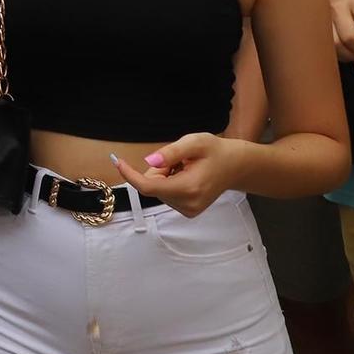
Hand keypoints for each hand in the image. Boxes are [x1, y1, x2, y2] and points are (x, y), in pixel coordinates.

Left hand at [111, 132, 233, 217]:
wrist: (236, 166)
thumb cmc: (215, 151)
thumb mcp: (194, 142)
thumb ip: (170, 152)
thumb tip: (150, 162)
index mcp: (189, 188)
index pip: (149, 187)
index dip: (130, 175)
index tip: (118, 162)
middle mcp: (188, 204)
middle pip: (153, 186)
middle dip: (158, 170)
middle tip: (179, 160)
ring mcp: (189, 210)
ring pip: (158, 190)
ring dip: (165, 177)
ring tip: (186, 168)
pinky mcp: (188, 211)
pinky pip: (166, 194)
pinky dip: (170, 183)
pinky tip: (187, 176)